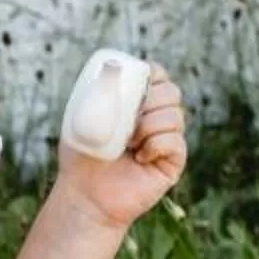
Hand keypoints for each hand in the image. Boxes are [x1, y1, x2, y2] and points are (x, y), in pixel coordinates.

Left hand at [55, 67, 188, 231]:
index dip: (150, 74)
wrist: (84, 194)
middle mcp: (156, 116)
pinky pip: (175, 141)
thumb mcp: (83, 115)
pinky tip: (139, 158)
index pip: (157, 74)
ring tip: (127, 143)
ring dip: (148, 125)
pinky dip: (155, 144)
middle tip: (126, 121)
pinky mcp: (173, 161)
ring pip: (175, 115)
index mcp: (137, 101)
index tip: (131, 85)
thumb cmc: (82, 155)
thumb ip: (100, 88)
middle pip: (172, 91)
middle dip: (149, 100)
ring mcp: (167, 138)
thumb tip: (113, 64)